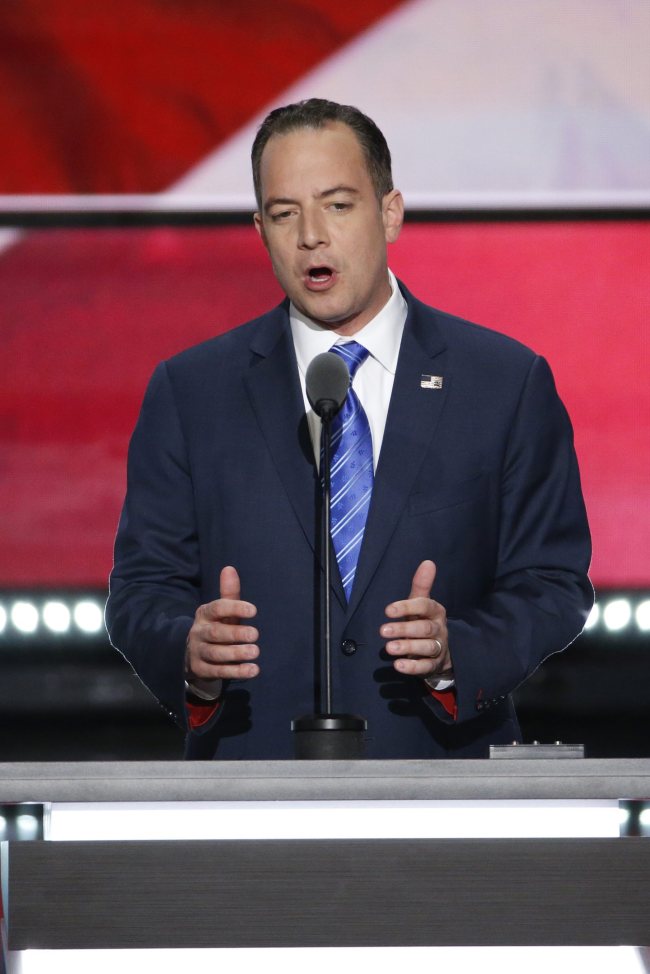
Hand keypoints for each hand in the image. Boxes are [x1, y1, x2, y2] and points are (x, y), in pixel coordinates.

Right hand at [185, 566, 259, 681]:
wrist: (192, 653)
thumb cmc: (216, 626)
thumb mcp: (222, 611)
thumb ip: (228, 593)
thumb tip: (230, 568)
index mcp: (205, 614)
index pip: (217, 608)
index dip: (234, 608)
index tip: (254, 610)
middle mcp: (199, 632)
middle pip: (216, 633)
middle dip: (235, 634)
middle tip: (255, 634)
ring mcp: (198, 652)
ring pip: (216, 653)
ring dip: (236, 654)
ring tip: (255, 652)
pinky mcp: (201, 669)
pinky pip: (218, 671)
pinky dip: (236, 671)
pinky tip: (253, 670)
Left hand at [381, 560, 451, 679]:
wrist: (442, 650)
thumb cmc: (425, 621)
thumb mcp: (422, 603)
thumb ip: (422, 585)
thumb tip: (428, 562)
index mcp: (436, 612)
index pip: (424, 606)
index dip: (407, 607)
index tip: (388, 610)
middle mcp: (439, 629)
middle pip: (424, 629)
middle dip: (404, 629)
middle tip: (382, 631)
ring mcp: (438, 648)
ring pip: (426, 648)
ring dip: (407, 647)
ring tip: (389, 648)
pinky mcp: (433, 665)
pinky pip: (425, 667)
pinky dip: (412, 667)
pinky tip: (398, 666)